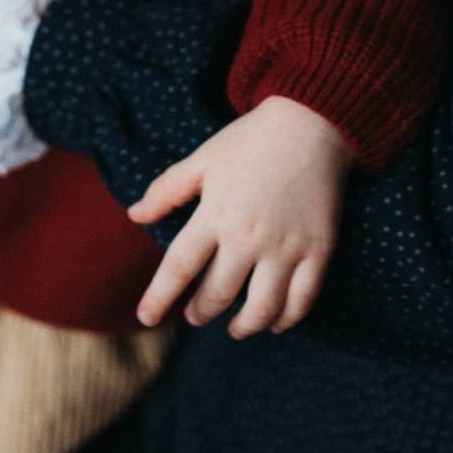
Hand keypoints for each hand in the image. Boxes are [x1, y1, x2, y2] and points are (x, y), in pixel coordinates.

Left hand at [129, 95, 354, 336]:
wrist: (312, 123)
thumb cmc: (251, 140)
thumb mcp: (203, 159)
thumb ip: (167, 190)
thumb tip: (134, 215)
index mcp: (215, 214)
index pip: (178, 267)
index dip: (159, 297)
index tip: (146, 317)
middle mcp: (248, 237)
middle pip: (218, 293)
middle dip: (200, 312)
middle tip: (194, 316)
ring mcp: (286, 247)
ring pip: (261, 307)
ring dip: (243, 325)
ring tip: (233, 328)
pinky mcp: (319, 250)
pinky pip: (303, 299)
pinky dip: (287, 318)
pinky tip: (275, 322)